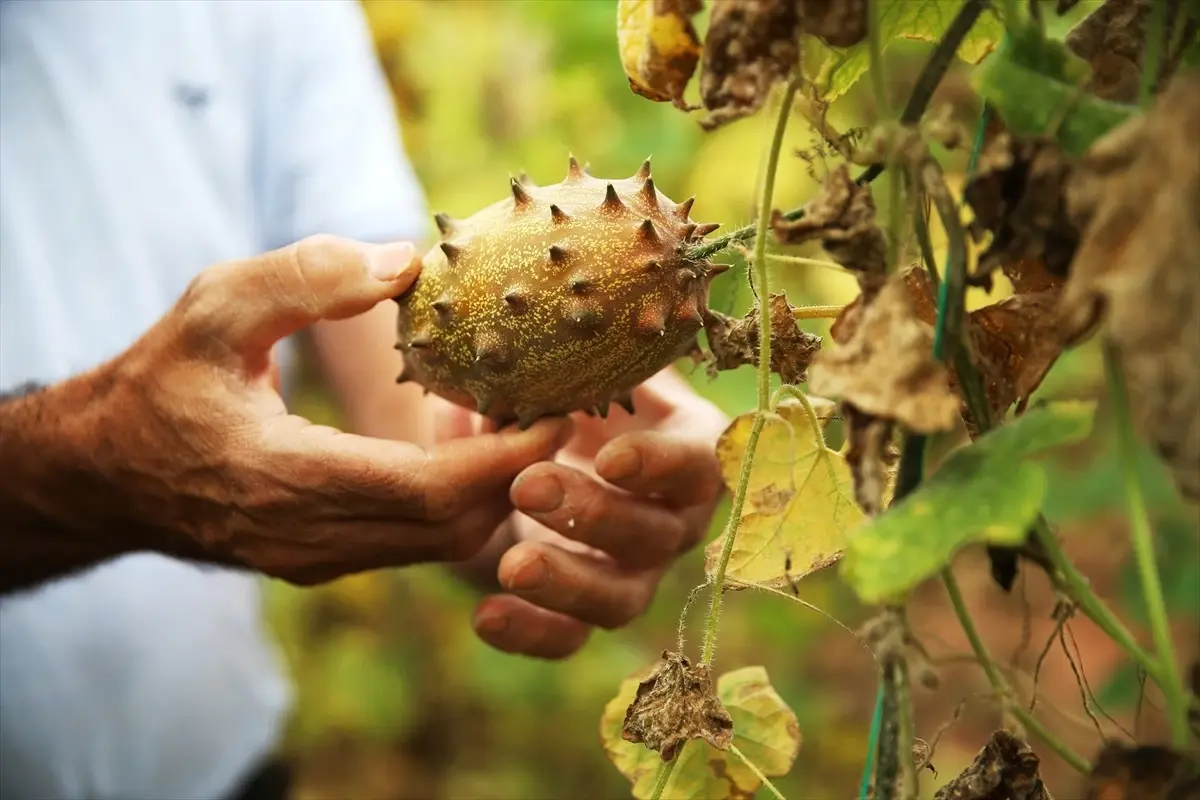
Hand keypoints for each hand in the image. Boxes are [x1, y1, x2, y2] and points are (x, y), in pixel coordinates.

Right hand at [1, 235, 570, 589]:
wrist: (109, 469)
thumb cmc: (162, 380)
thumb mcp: (214, 305)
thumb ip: (306, 276)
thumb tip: (406, 261)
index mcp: (282, 481)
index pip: (429, 491)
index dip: (506, 458)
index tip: (561, 410)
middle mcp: (307, 540)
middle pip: (453, 528)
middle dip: (521, 475)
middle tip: (566, 408)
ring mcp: (317, 560)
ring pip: (443, 544)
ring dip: (497, 490)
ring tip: (530, 421)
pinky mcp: (325, 560)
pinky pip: (418, 542)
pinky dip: (463, 501)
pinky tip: (476, 445)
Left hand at [434, 369, 728, 658]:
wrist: (548, 444)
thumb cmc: (579, 393)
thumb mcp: (572, 376)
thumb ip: (548, 379)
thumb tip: (492, 400)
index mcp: (688, 451)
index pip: (697, 465)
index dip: (660, 466)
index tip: (610, 458)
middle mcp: (673, 518)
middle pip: (655, 534)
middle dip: (593, 515)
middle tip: (527, 485)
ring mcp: (635, 571)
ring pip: (621, 598)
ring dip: (568, 584)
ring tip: (509, 567)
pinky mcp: (587, 609)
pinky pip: (571, 637)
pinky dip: (531, 633)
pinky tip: (487, 616)